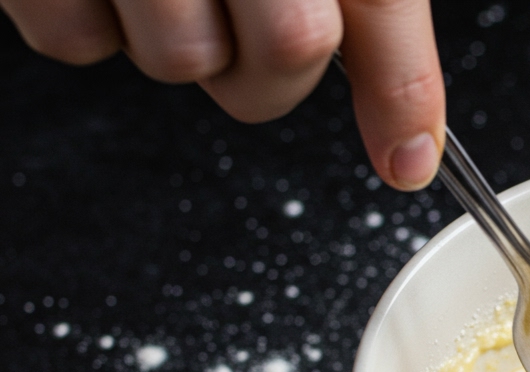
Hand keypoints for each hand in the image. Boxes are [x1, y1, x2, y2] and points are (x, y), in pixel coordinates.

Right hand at [0, 0, 444, 189]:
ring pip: (179, 62)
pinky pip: (77, 41)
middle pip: (281, 58)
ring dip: (176, 33)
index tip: (406, 157)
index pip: (378, 2)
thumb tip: (411, 149)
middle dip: (270, 60)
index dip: (399, 91)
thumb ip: (378, 24)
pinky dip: (92, 18)